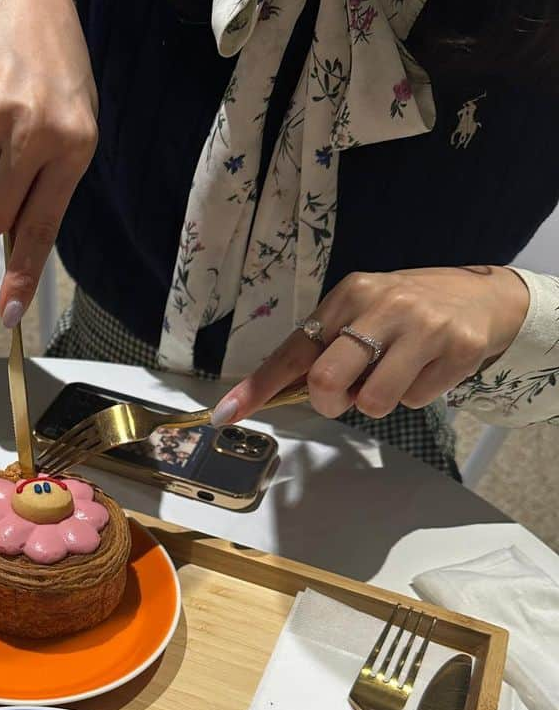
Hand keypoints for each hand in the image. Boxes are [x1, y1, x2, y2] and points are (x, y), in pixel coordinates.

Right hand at [0, 0, 97, 326]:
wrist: (27, 4)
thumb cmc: (57, 79)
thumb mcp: (74, 130)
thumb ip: (47, 189)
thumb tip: (11, 249)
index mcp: (75, 146)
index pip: (41, 226)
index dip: (21, 275)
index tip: (8, 313)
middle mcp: (36, 132)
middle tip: (8, 171)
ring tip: (5, 118)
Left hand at [211, 266, 529, 424]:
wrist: (483, 296)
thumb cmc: (404, 312)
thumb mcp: (359, 314)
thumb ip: (322, 347)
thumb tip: (271, 392)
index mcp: (348, 295)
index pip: (293, 349)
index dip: (258, 387)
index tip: (226, 414)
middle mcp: (382, 305)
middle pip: (326, 382)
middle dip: (330, 402)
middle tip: (347, 395)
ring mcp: (423, 327)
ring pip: (372, 402)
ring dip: (376, 402)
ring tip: (394, 374)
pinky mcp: (457, 349)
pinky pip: (414, 401)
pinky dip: (414, 396)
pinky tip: (427, 369)